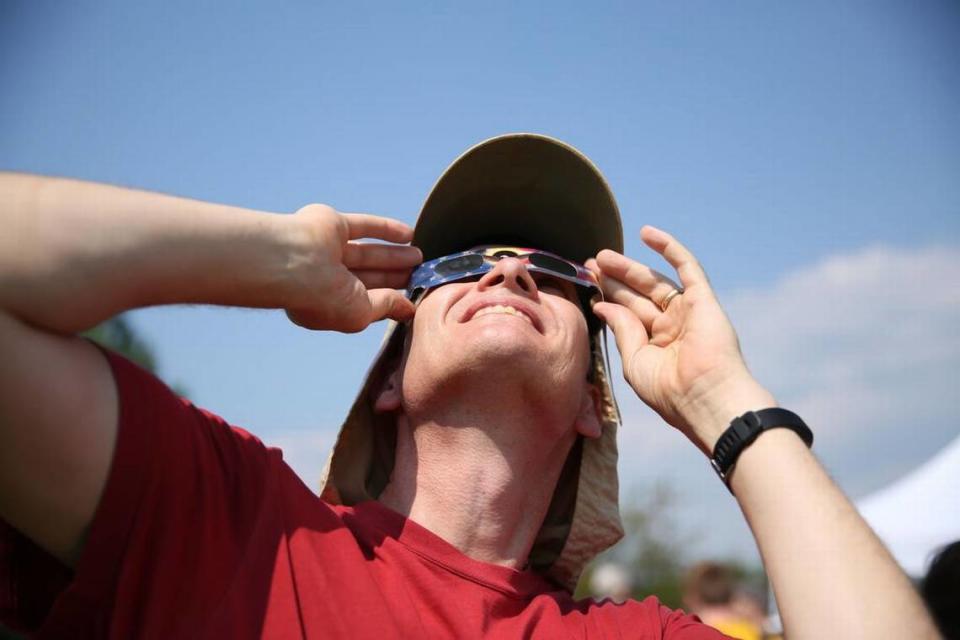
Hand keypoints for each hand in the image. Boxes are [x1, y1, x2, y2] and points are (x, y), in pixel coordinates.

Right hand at [282, 204, 420, 332]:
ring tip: (419, 256)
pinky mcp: (331, 225)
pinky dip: (386, 229)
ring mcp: (326, 250)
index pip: (363, 302)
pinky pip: (364, 226)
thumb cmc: (321, 298)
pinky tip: (409, 233)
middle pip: (368, 276)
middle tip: (419, 273)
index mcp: (326, 303)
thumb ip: (385, 307)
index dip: (388, 299)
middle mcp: (324, 277)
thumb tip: (408, 311)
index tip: (411, 298)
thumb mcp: (360, 313)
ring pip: (367, 252)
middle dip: (393, 275)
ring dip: (393, 254)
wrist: (293, 264)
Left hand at [588, 226, 775, 453]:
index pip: (627, 314)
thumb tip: (603, 306)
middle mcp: (672, 327)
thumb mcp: (634, 360)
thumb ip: (622, 329)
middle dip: (613, 280)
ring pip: (654, 281)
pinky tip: (646, 233)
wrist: (705, 397)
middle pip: (637, 296)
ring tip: (602, 256)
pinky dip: (669, 248)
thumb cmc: (669, 390)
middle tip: (589, 265)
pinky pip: (686, 266)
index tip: (586, 285)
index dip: (607, 298)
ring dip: (629, 267)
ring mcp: (687, 312)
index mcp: (655, 345)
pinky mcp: (703, 299)